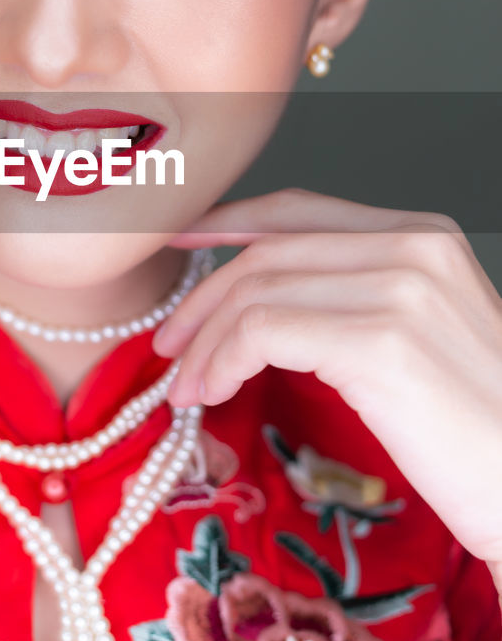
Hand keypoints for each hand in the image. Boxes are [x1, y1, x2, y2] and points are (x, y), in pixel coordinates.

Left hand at [154, 187, 501, 569]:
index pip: (300, 210)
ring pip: (256, 294)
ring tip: (188, 390)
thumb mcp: (420, 337)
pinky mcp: (381, 342)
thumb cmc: (479, 430)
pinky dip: (222, 361)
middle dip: (203, 299)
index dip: (227, 222)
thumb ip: (356, 298)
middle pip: (268, 252)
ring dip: (205, 344)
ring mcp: (399, 289)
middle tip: (170, 347)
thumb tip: (261, 306)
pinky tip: (215, 393)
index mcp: (423, 235)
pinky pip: (263, 333)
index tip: (176, 241)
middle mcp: (412, 246)